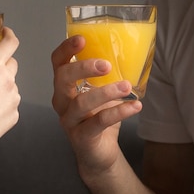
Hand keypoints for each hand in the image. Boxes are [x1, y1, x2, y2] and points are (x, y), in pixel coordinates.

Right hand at [0, 27, 20, 153]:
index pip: (10, 42)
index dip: (9, 34)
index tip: (4, 32)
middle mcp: (7, 80)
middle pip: (12, 63)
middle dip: (3, 61)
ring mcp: (13, 99)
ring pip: (12, 85)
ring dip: (2, 84)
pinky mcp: (13, 116)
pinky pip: (10, 105)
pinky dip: (2, 104)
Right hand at [51, 35, 141, 176]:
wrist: (99, 154)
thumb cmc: (99, 119)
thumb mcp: (102, 93)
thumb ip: (108, 76)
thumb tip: (132, 51)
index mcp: (65, 87)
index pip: (58, 63)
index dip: (66, 49)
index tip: (81, 39)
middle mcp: (62, 102)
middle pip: (62, 79)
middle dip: (83, 68)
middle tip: (106, 64)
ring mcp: (69, 120)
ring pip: (82, 102)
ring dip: (106, 92)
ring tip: (126, 87)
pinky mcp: (81, 137)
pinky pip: (99, 122)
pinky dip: (119, 112)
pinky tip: (135, 107)